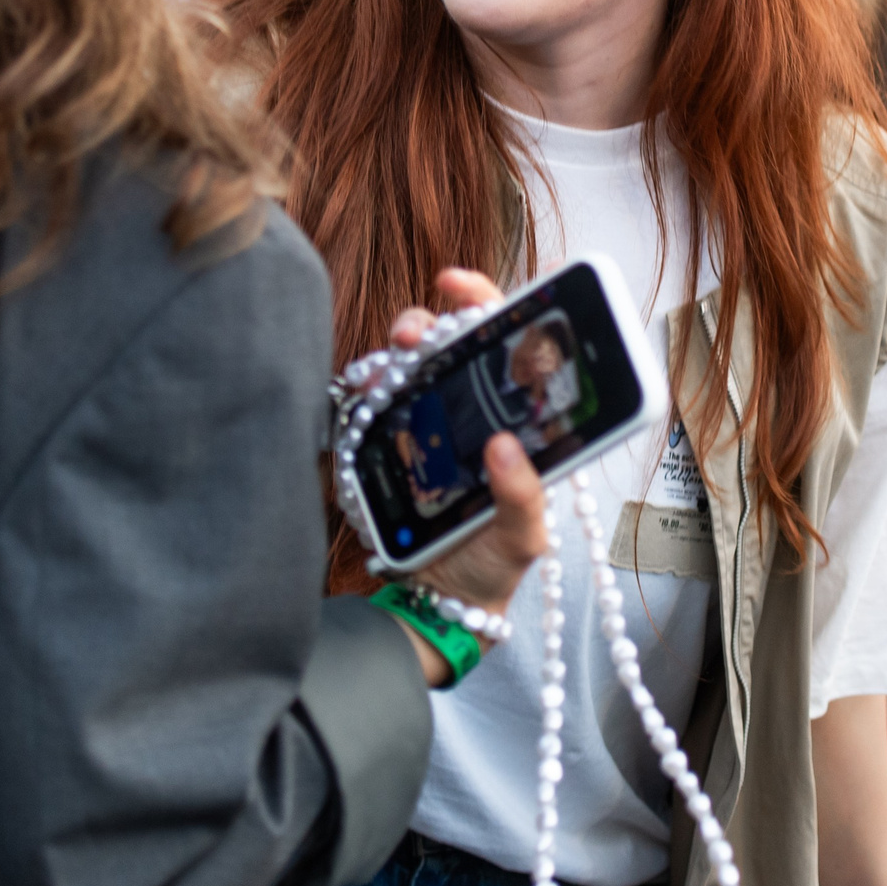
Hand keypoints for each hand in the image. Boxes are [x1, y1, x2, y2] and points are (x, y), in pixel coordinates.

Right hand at [389, 270, 547, 684]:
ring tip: (385, 367)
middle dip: (429, 322)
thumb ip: (521, 497)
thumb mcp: (523, 537)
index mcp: (517, 420)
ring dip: (393, 352)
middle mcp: (470, 409)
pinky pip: (371, 401)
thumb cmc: (494, 563)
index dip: (488, 302)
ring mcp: (426, 421)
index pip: (507, 342)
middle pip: (449, 341)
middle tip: (413, 336)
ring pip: (407, 363)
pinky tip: (363, 393)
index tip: (459, 284)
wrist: (440, 602)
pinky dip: (363, 388)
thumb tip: (504, 447)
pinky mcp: (389, 442)